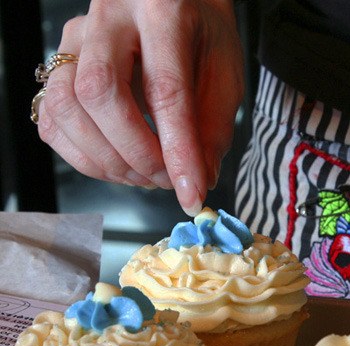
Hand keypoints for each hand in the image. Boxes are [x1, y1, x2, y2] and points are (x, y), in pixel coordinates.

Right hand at [37, 0, 243, 215]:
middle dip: (134, 155)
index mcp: (162, 10)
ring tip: (140, 175)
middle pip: (99, 93)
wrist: (172, 4)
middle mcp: (109, 17)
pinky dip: (81, 156)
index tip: (190, 193)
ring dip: (104, 160)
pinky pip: (51, 121)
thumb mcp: (224, 76)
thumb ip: (212, 129)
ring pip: (65, 108)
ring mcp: (74, 40)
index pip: (165, 89)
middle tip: (163, 179)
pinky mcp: (57, 67)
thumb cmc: (200, 38)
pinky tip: (113, 163)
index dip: (177, 151)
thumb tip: (197, 180)